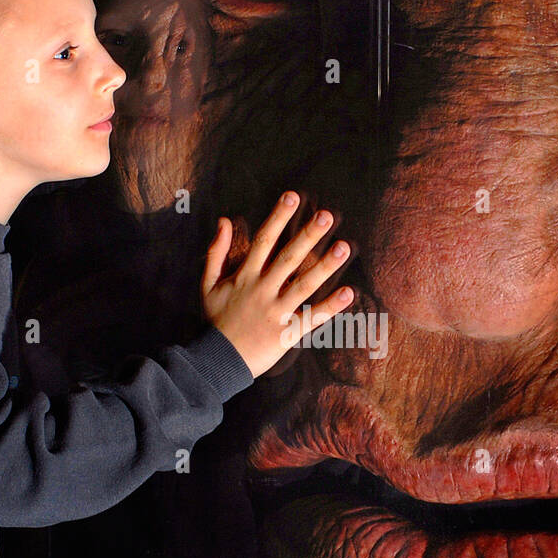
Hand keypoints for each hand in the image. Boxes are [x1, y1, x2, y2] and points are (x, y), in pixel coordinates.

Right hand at [201, 192, 353, 377]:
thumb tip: (223, 220)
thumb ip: (216, 252)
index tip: (292, 197)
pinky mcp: (286, 333)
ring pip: (303, 285)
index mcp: (244, 276)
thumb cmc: (215, 321)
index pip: (263, 240)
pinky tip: (349, 293)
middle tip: (327, 215)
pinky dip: (330, 307)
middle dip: (307, 235)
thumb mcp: (208, 284)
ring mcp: (275, 311)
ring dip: (325, 266)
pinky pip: (311, 317)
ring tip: (345, 247)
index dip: (277, 217)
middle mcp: (262, 289)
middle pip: (288, 258)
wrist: (216, 361)